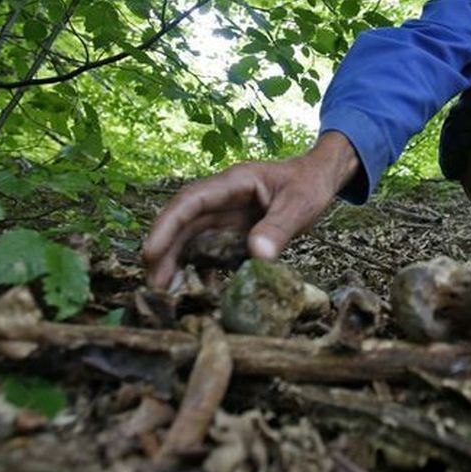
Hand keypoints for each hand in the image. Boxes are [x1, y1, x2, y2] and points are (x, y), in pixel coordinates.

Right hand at [142, 131, 359, 288]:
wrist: (319, 179)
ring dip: (178, 262)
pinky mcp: (234, 231)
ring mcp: (227, 215)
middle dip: (165, 252)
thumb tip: (258, 255)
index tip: (150, 251)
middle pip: (184, 223)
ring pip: (193, 237)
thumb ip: (279, 228)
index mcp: (234, 183)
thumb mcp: (299, 204)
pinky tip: (202, 289)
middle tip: (154, 285)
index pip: (190, 201)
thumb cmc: (309, 184)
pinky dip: (204, 268)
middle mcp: (223, 198)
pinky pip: (212, 249)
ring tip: (168, 292)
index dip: (167, 225)